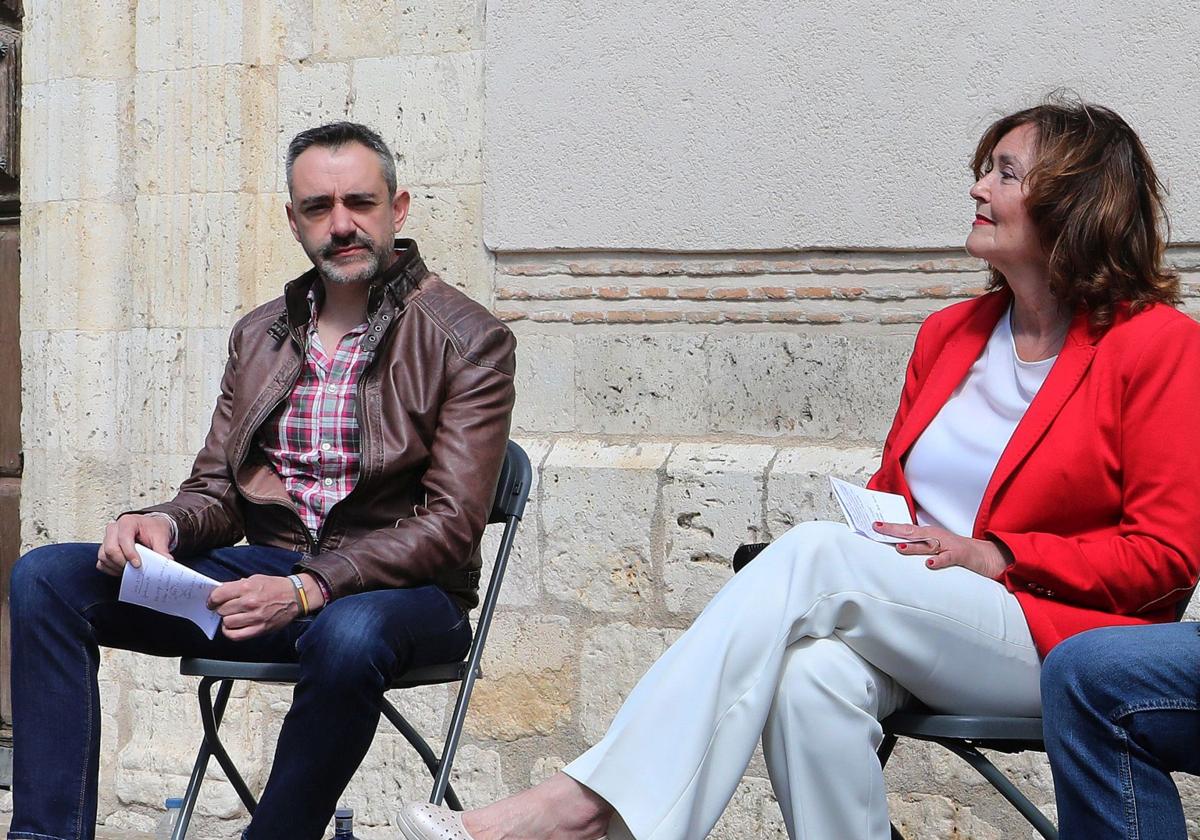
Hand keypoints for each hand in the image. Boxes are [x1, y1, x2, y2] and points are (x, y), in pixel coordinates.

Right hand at [97, 514, 173, 576]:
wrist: (150, 528)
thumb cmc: (153, 529)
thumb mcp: (161, 537)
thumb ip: (162, 550)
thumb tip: (166, 562)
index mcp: (127, 522)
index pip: (123, 539)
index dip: (129, 554)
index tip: (138, 565)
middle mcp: (114, 529)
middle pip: (110, 549)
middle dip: (122, 562)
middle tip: (135, 569)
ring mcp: (106, 539)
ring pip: (104, 557)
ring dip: (116, 567)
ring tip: (130, 569)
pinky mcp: (104, 549)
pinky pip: (101, 563)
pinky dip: (110, 569)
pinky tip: (123, 570)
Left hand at [208, 573, 325, 640]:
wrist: (296, 596)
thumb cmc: (275, 586)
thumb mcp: (255, 578)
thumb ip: (236, 585)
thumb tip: (219, 593)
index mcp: (247, 587)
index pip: (218, 595)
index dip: (212, 599)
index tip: (212, 602)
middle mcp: (249, 602)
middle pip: (221, 610)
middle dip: (221, 609)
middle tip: (227, 608)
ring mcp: (254, 617)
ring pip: (227, 623)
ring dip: (227, 620)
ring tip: (233, 616)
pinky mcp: (259, 629)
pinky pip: (235, 635)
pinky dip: (230, 632)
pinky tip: (233, 627)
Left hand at [871, 522, 1010, 579]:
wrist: (988, 556)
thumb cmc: (958, 553)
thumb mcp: (936, 548)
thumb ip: (919, 548)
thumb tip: (897, 549)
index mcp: (930, 535)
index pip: (907, 530)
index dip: (891, 527)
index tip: (874, 525)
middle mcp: (937, 537)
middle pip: (913, 532)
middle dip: (895, 530)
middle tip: (878, 528)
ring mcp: (949, 545)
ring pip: (928, 545)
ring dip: (913, 546)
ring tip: (898, 547)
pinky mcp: (961, 556)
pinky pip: (949, 558)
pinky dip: (939, 560)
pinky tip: (929, 564)